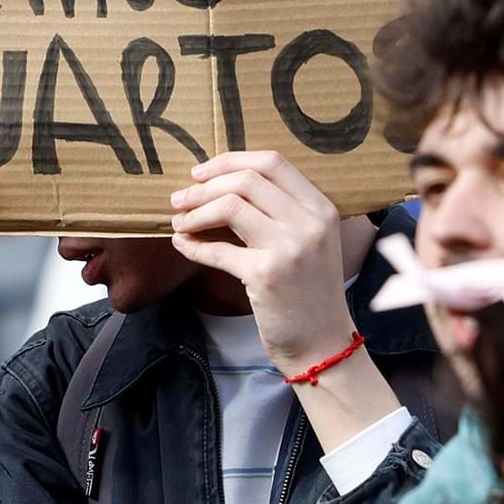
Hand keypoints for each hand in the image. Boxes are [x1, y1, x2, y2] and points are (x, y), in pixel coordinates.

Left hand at [168, 151, 352, 374]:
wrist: (323, 342)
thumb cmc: (308, 289)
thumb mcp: (309, 241)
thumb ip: (280, 210)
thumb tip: (220, 184)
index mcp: (321, 208)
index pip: (272, 162)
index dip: (229, 161)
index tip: (201, 173)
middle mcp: (309, 223)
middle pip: (245, 180)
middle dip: (203, 187)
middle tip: (179, 199)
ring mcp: (290, 248)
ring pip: (229, 207)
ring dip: (194, 213)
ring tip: (180, 222)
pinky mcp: (266, 275)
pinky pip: (216, 250)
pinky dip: (191, 245)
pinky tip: (182, 244)